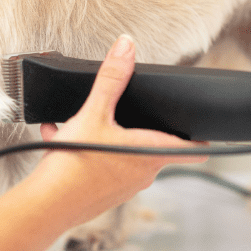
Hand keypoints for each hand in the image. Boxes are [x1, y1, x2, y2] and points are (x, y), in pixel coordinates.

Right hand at [37, 35, 207, 224]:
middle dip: (136, 128)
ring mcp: (122, 189)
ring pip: (122, 156)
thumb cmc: (74, 163)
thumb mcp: (93, 112)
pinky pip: (101, 168)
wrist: (45, 204)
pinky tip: (61, 139)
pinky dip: (87, 153)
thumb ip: (112, 78)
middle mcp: (142, 175)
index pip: (191, 150)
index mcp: (149, 153)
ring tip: (78, 126)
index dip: (201, 139)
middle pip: (151, 147)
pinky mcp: (101, 196)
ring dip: (106, 139)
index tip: (205, 132)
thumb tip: (126, 46)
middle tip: (120, 114)